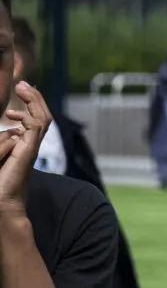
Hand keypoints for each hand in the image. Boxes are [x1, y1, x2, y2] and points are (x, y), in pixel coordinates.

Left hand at [0, 80, 47, 214]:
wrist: (0, 203)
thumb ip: (3, 142)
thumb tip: (5, 128)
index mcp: (24, 145)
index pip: (35, 119)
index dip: (30, 103)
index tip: (18, 93)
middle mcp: (31, 145)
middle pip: (42, 115)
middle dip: (34, 98)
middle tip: (22, 84)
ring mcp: (31, 148)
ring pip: (42, 118)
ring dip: (34, 101)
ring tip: (22, 88)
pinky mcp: (28, 151)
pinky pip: (36, 127)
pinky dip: (29, 114)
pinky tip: (14, 113)